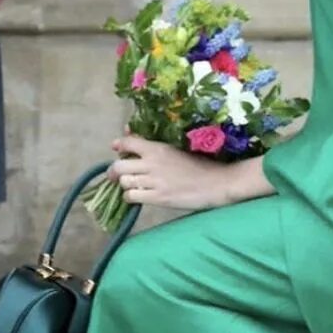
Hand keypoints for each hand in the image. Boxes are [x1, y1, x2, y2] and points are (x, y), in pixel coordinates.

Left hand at [109, 135, 242, 212]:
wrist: (217, 183)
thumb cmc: (201, 165)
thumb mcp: (177, 149)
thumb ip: (155, 145)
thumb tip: (132, 134)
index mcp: (158, 148)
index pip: (127, 143)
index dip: (118, 146)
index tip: (116, 149)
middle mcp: (152, 163)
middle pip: (119, 166)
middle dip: (114, 171)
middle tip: (117, 175)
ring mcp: (154, 182)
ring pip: (124, 182)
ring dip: (124, 184)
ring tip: (132, 186)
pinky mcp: (158, 198)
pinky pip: (132, 197)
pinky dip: (131, 197)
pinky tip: (139, 196)